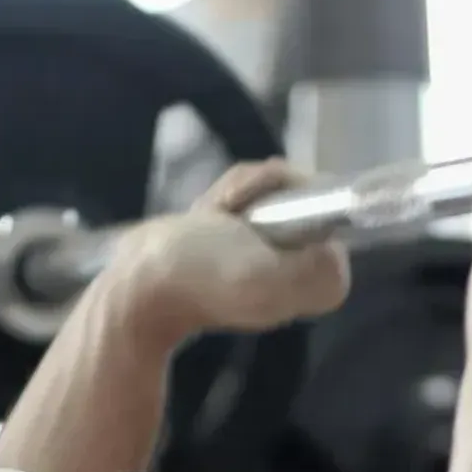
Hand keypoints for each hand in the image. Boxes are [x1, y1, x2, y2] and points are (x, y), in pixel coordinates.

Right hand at [103, 161, 352, 337]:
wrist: (140, 283)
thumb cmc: (198, 276)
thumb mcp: (263, 277)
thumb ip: (312, 268)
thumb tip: (331, 245)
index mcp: (324, 280)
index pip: (329, 205)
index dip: (294, 191)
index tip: (259, 209)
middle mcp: (308, 267)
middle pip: (300, 191)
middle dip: (259, 190)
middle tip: (229, 216)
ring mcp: (276, 252)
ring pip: (272, 189)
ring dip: (237, 193)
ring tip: (212, 219)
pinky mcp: (247, 240)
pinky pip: (249, 198)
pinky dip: (223, 199)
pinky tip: (206, 217)